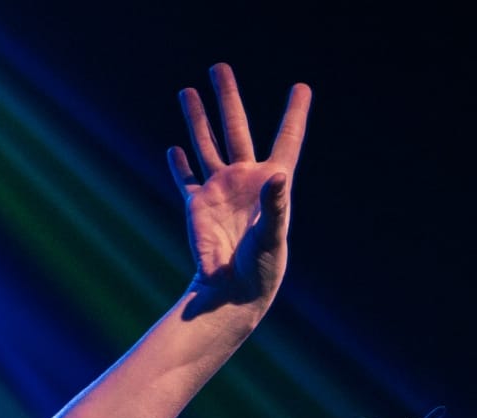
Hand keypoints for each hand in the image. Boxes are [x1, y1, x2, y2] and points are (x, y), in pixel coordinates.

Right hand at [168, 63, 310, 311]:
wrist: (234, 291)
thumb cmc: (262, 267)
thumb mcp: (273, 235)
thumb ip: (276, 204)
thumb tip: (278, 174)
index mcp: (270, 182)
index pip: (286, 139)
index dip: (295, 114)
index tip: (302, 87)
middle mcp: (244, 180)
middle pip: (235, 129)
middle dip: (227, 98)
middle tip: (219, 67)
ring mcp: (220, 191)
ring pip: (206, 145)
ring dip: (197, 119)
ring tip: (187, 91)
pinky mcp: (198, 206)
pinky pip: (186, 179)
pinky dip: (179, 165)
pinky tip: (174, 148)